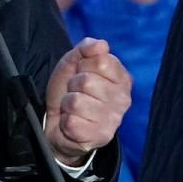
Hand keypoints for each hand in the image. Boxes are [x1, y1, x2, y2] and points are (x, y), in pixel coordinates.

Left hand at [44, 37, 131, 165]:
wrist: (58, 122)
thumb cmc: (70, 90)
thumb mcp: (73, 64)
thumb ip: (86, 48)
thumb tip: (101, 44)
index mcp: (122, 78)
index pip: (100, 61)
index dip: (82, 65)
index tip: (81, 73)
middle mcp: (123, 100)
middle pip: (87, 81)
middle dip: (73, 85)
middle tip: (76, 93)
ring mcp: (113, 120)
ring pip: (77, 102)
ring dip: (67, 104)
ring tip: (73, 109)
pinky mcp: (100, 137)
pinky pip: (72, 122)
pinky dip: (66, 121)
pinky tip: (73, 123)